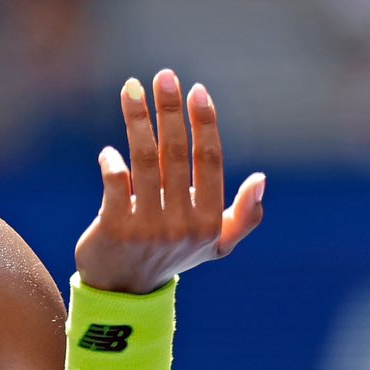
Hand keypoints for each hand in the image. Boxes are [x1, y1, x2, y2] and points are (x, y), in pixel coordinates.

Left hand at [75, 69, 264, 293]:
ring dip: (138, 121)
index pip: (210, 162)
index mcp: (209, 221)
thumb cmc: (172, 257)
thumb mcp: (215, 244)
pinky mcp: (114, 230)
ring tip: (131, 89)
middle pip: (176, 154)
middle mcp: (181, 224)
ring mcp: (147, 228)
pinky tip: (108, 151)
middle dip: (171, 111)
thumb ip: (243, 217)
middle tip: (164, 76)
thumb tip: (261, 179)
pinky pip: (115, 183)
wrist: (122, 292)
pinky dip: (111, 162)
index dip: (205, 124)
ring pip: (143, 162)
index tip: (197, 90)